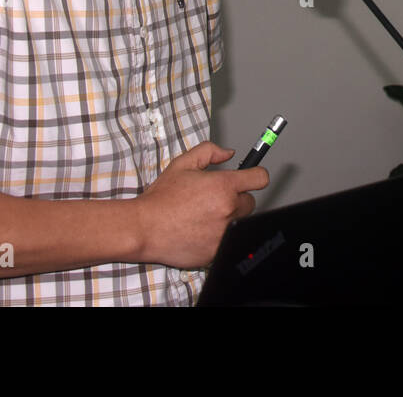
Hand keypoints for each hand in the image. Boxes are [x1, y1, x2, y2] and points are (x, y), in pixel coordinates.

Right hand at [134, 141, 268, 268]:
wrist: (143, 228)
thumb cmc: (161, 199)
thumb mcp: (182, 164)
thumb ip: (209, 152)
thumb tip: (228, 153)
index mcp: (223, 186)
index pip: (259, 178)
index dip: (255, 176)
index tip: (251, 178)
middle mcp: (228, 210)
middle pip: (249, 202)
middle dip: (236, 199)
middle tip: (214, 199)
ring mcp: (224, 232)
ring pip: (239, 221)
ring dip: (228, 218)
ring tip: (203, 216)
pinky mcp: (217, 250)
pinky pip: (227, 239)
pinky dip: (218, 236)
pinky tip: (200, 230)